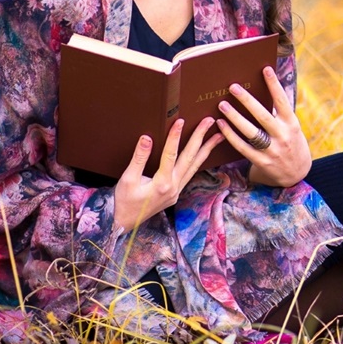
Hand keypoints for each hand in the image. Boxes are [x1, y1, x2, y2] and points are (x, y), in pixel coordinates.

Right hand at [112, 116, 219, 233]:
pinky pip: (190, 173)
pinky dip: (198, 161)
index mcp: (162, 184)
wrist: (124, 223)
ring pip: (194, 166)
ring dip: (206, 149)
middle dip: (201, 138)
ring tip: (218, 135)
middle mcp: (174, 187)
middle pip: (190, 158)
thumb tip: (147, 138)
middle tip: (210, 121)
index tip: (181, 121)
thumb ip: (139, 158)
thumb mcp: (128, 179)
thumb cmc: (124, 201)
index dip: (175, 136)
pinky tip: (203, 153)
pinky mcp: (176, 193)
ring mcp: (177, 191)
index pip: (171, 155)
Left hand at [218, 66, 310, 188]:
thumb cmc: (291, 143)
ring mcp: (272, 150)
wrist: (297, 175)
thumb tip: (260, 93)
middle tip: (232, 87)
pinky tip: (221, 125)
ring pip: (251, 132)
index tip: (265, 69)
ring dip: (235, 117)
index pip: (282, 101)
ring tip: (222, 105)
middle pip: (263, 116)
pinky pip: (243, 147)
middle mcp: (283, 136)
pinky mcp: (262, 162)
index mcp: (292, 124)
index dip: (274, 85)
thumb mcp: (292, 128)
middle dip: (247, 100)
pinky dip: (230, 135)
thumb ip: (279, 115)